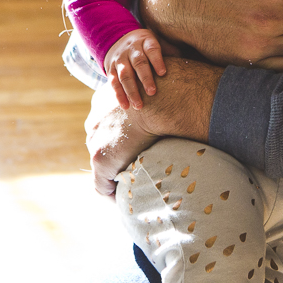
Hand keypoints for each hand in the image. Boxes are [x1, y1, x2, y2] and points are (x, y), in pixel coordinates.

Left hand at [85, 57, 223, 197]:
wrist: (161, 99)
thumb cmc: (170, 88)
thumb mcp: (162, 85)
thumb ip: (163, 90)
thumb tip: (187, 85)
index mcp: (108, 97)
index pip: (109, 121)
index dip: (121, 135)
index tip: (134, 143)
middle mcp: (96, 117)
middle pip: (102, 141)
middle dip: (116, 153)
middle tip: (134, 164)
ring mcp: (95, 138)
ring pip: (102, 162)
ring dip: (115, 172)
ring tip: (132, 183)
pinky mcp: (101, 158)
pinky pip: (101, 184)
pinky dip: (111, 192)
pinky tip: (125, 198)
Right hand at [104, 29, 165, 110]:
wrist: (118, 38)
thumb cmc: (146, 45)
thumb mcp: (158, 41)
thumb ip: (171, 51)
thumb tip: (190, 64)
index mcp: (146, 41)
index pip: (152, 49)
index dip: (157, 60)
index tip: (163, 73)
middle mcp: (131, 49)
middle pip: (138, 63)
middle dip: (145, 78)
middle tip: (152, 92)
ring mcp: (119, 59)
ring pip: (124, 74)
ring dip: (131, 91)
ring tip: (139, 105)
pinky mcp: (110, 68)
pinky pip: (113, 82)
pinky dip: (119, 95)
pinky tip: (126, 106)